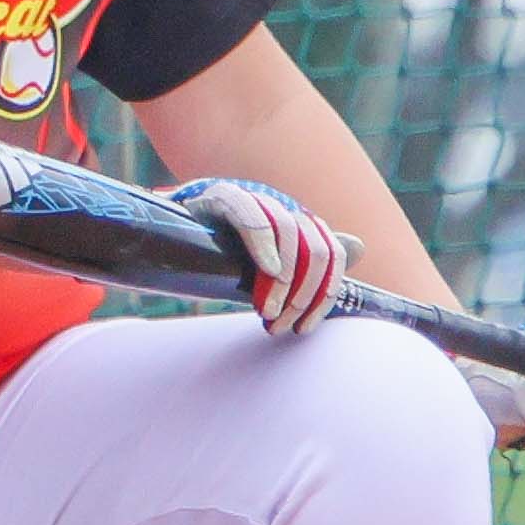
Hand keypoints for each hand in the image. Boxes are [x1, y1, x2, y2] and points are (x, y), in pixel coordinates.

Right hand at [180, 172, 351, 339]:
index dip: (323, 294)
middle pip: (316, 250)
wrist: (166, 230)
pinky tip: (268, 273)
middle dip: (303, 296)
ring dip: (284, 284)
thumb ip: (310, 260)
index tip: (304, 328)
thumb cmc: (219, 252)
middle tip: (280, 325)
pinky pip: (253, 217)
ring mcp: (255, 197)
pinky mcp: (224, 196)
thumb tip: (358, 247)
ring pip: (291, 236)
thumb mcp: (267, 265)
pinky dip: (265, 247)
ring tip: (267, 313)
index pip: (331, 254)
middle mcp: (281, 205)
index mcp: (296, 221)